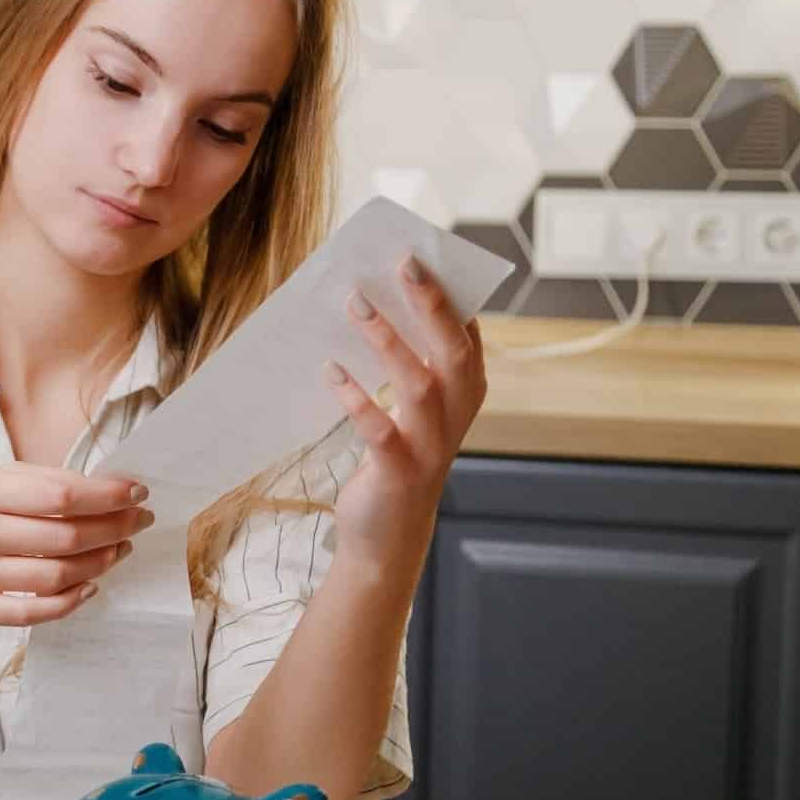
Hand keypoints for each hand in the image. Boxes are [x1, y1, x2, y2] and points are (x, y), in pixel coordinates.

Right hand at [0, 465, 153, 626]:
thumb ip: (39, 483)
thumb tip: (109, 489)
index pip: (60, 495)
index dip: (107, 496)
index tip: (138, 493)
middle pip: (64, 538)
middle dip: (114, 530)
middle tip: (138, 523)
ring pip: (54, 578)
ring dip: (99, 565)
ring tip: (118, 551)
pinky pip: (30, 613)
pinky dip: (69, 602)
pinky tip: (90, 586)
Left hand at [324, 254, 487, 571]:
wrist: (385, 542)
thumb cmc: (394, 464)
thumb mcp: (410, 416)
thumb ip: (406, 371)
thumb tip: (372, 308)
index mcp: (464, 400)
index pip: (468, 339)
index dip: (454, 298)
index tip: (428, 258)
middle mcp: (456, 420)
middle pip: (452, 352)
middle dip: (431, 305)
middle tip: (404, 263)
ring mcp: (430, 448)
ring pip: (419, 384)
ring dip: (388, 340)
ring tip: (355, 303)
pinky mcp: (398, 473)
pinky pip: (379, 430)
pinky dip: (356, 398)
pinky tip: (330, 370)